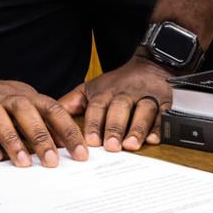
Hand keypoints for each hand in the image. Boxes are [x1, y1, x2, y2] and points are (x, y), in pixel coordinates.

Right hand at [0, 77, 85, 167]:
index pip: (52, 110)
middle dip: (40, 136)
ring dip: (11, 139)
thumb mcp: (28, 109)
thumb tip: (68, 147)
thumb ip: (46, 125)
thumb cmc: (2, 104)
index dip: (68, 131)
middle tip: (51, 162)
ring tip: (23, 163)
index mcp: (27, 98)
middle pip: (25, 111)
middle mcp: (6, 99)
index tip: (81, 153)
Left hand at [59, 57, 175, 151]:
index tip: (90, 141)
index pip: (98, 107)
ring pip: (143, 111)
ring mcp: (146, 97)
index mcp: (106, 92)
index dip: (94, 123)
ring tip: (131, 145)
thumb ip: (71, 103)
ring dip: (137, 128)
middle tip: (111, 147)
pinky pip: (163, 114)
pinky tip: (154, 139)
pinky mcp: (164, 102)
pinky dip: (159, 127)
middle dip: (114, 127)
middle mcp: (125, 94)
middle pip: (119, 109)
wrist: (150, 65)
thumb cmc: (117, 83)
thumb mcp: (91, 88)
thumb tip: (48, 118)